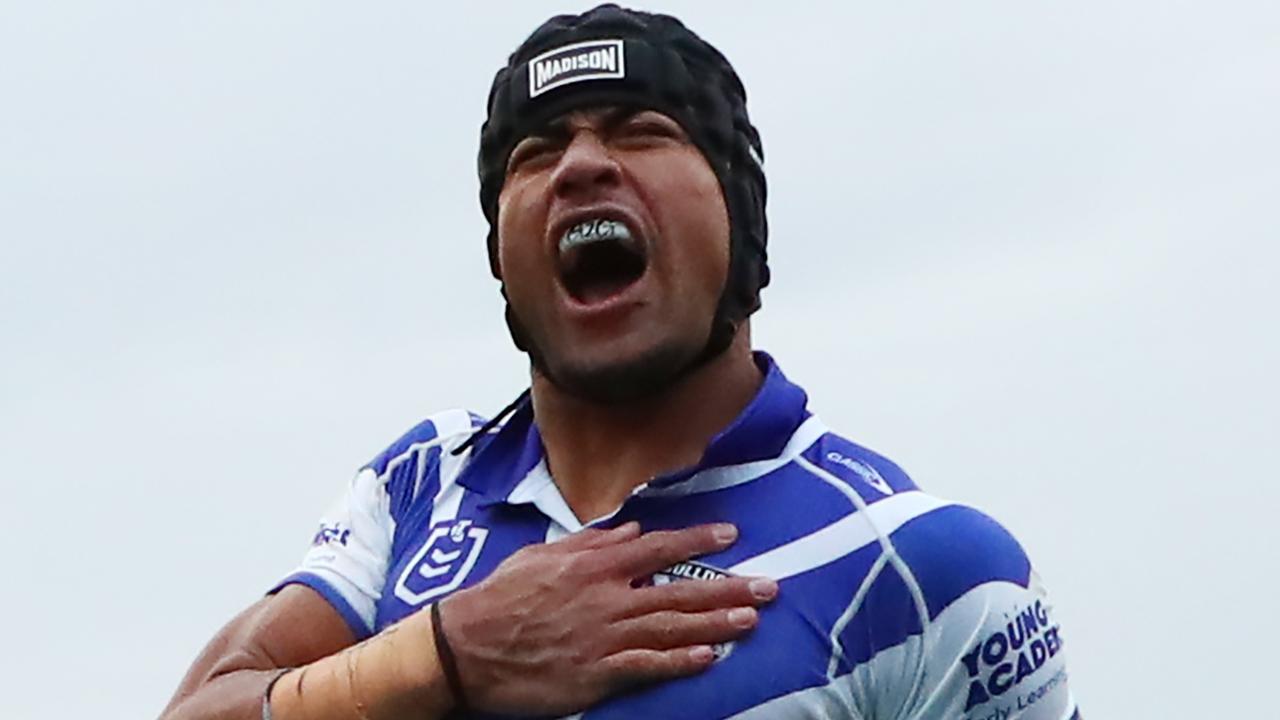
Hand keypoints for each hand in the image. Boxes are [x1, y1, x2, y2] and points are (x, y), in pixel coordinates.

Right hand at [436, 522, 776, 715]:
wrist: (466, 647)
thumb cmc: (501, 597)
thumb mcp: (543, 555)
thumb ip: (592, 542)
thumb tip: (630, 530)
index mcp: (594, 565)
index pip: (658, 546)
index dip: (698, 539)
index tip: (732, 534)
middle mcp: (607, 597)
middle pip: (679, 590)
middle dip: (728, 588)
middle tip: (769, 587)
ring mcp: (604, 637)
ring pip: (672, 627)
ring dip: (716, 623)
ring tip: (752, 621)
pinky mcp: (596, 673)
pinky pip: (647, 666)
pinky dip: (679, 662)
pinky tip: (708, 659)